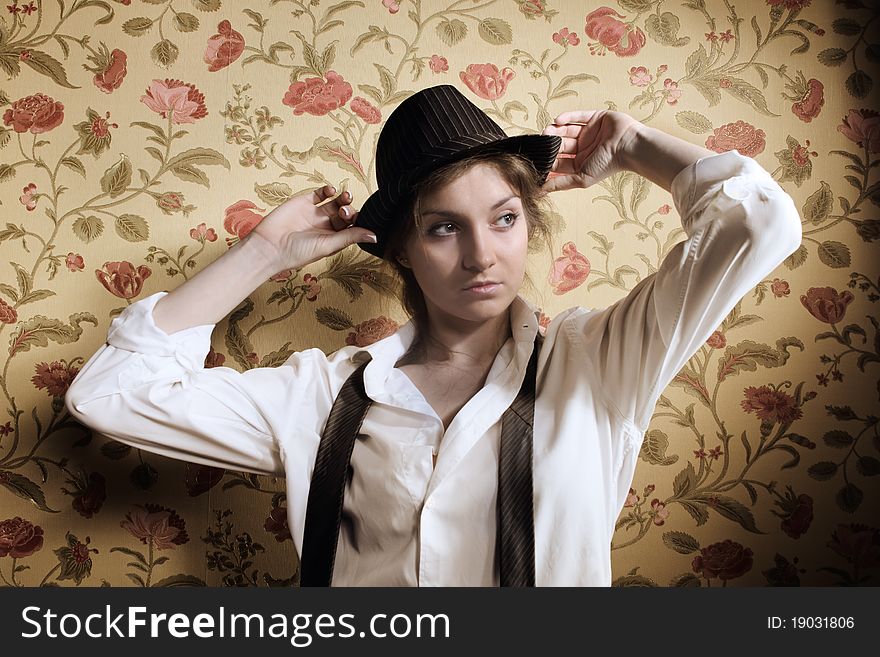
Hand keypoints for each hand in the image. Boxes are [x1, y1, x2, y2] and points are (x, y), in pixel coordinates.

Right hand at [249, 185, 374, 270]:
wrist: (270, 245)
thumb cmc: (299, 252)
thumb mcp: (329, 245)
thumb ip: (351, 236)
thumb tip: (375, 236)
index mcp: (334, 238)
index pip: (353, 227)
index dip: (358, 221)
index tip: (359, 219)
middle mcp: (326, 226)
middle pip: (346, 213)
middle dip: (349, 210)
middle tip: (344, 211)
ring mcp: (315, 213)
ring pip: (335, 202)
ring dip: (343, 198)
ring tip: (345, 196)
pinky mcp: (304, 202)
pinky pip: (320, 193)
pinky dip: (328, 190)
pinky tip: (331, 190)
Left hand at [540, 110, 642, 192]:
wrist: (628, 147)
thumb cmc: (608, 165)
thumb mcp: (581, 178)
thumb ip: (560, 184)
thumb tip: (540, 192)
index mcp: (580, 162)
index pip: (559, 161)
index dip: (547, 159)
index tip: (536, 158)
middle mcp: (584, 147)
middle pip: (561, 144)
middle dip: (550, 143)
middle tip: (541, 141)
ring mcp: (589, 132)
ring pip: (567, 129)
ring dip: (556, 129)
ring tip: (548, 130)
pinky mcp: (595, 118)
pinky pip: (578, 116)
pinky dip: (567, 116)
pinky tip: (557, 120)